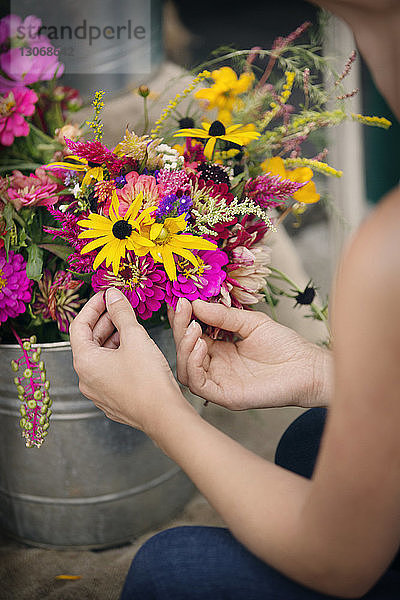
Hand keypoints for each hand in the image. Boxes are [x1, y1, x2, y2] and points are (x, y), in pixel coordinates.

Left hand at [70, 288, 183, 431]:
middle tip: (119, 307)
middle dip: (104, 321)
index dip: (92, 307)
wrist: (164, 415)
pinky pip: (109, 372)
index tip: (106, 295)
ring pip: (100, 358)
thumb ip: (121, 312)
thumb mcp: (135, 337)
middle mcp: (86, 379)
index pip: (79, 326)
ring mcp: (98, 392)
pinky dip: (118, 356)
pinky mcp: (113, 400)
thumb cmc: (148, 380)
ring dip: (112, 339)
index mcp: (85, 362)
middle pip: (88, 342)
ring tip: (130, 327)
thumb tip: (112, 295)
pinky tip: (135, 350)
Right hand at [169, 299, 331, 409]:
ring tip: (194, 328)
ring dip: (183, 348)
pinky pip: (199, 385)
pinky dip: (194, 366)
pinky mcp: (226, 396)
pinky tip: (202, 346)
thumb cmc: (284, 346)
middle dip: (180, 329)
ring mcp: (219, 383)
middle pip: (184, 352)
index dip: (182, 319)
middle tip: (182, 308)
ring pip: (185, 371)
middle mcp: (216, 367)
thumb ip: (223, 316)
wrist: (307, 366)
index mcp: (219, 350)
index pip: (191, 336)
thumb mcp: (250, 322)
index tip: (179, 300)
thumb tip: (195, 303)